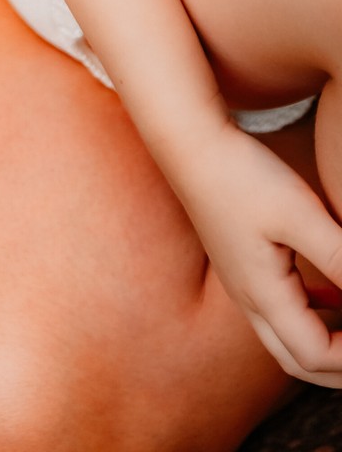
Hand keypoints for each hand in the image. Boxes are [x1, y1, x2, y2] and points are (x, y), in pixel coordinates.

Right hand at [172, 125, 341, 386]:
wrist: (190, 144)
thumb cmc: (242, 175)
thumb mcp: (300, 215)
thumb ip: (340, 257)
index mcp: (263, 295)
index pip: (315, 355)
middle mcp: (249, 299)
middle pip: (298, 361)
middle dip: (339, 371)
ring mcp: (242, 283)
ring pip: (288, 339)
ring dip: (326, 345)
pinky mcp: (242, 264)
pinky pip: (282, 310)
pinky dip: (314, 317)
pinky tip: (332, 295)